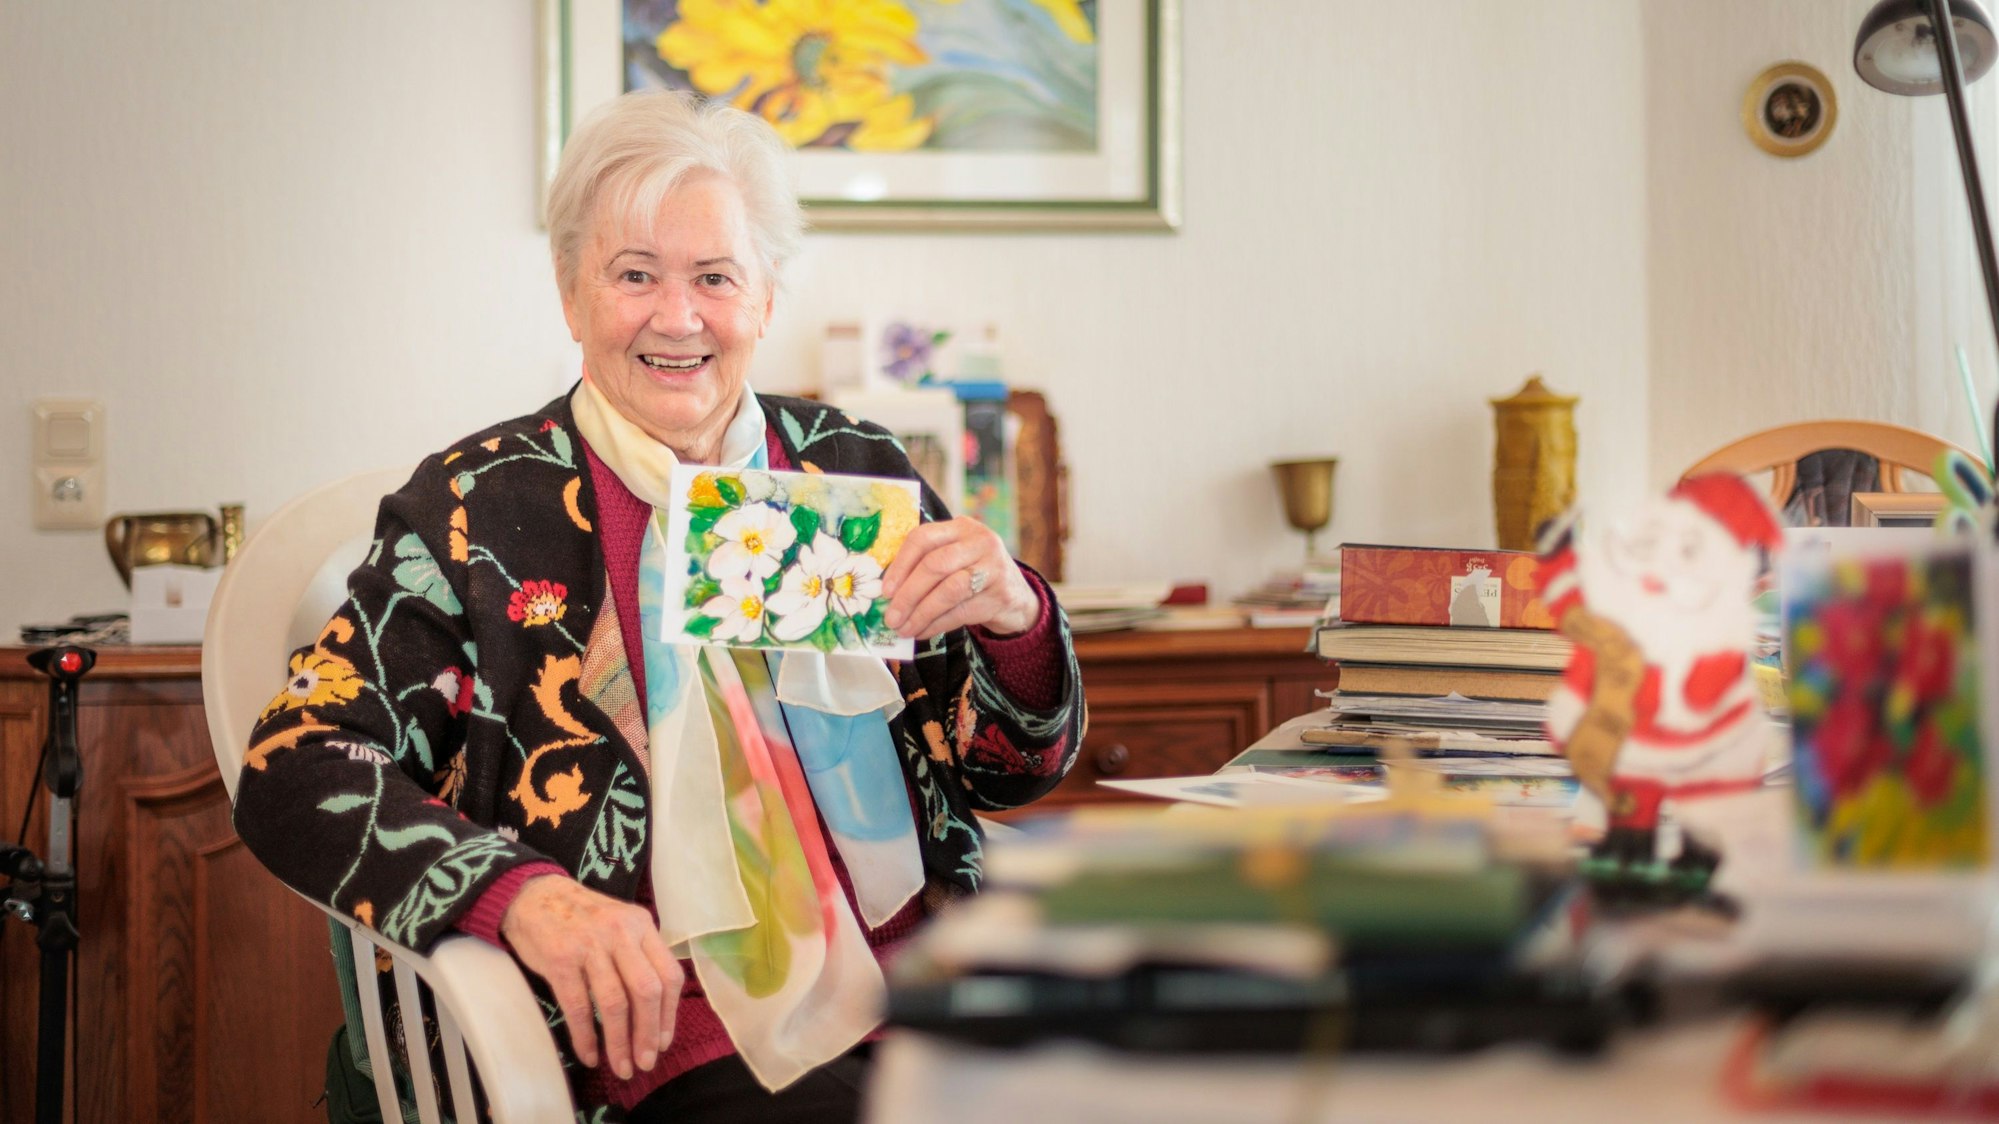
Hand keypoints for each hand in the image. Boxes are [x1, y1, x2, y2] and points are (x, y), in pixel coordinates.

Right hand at [499, 875, 681, 1078]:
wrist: (532, 895)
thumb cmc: (580, 917)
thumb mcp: (620, 922)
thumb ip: (639, 954)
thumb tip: (656, 1010)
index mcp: (641, 925)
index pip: (669, 974)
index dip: (669, 1014)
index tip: (663, 1042)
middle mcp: (620, 933)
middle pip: (646, 991)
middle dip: (648, 1034)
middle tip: (644, 1062)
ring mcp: (590, 946)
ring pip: (614, 1004)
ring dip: (619, 1042)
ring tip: (621, 1066)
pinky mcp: (560, 960)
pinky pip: (578, 1007)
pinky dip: (586, 1037)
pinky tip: (590, 1054)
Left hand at [881, 517, 1038, 639]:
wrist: (1016, 596)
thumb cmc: (973, 574)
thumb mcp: (954, 558)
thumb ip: (925, 565)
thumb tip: (888, 595)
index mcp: (961, 527)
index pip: (923, 538)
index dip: (900, 565)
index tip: (885, 591)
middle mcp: (980, 541)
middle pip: (935, 565)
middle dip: (908, 594)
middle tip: (891, 617)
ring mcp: (993, 567)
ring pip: (949, 590)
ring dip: (921, 613)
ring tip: (904, 628)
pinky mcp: (1000, 595)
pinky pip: (961, 612)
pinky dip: (937, 624)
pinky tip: (922, 632)